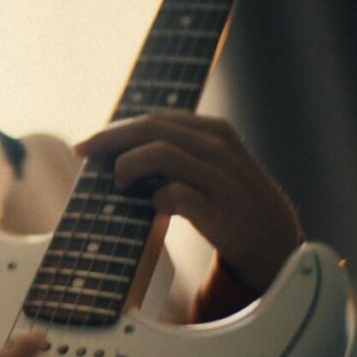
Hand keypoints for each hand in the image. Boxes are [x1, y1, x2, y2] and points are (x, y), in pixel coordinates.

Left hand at [73, 111, 302, 292]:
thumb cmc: (227, 197)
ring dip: (128, 166)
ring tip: (119, 184)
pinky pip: (175, 194)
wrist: (272, 236)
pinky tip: (152, 207)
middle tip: (84, 157)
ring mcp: (219, 176)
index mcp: (211, 130)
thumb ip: (175, 148)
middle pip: (151, 129)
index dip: (113, 131)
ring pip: (160, 154)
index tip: (84, 147)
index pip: (152, 119)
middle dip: (109, 141)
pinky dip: (155, 199)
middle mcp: (216, 146)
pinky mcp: (218, 210)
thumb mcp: (209, 161)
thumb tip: (116, 150)